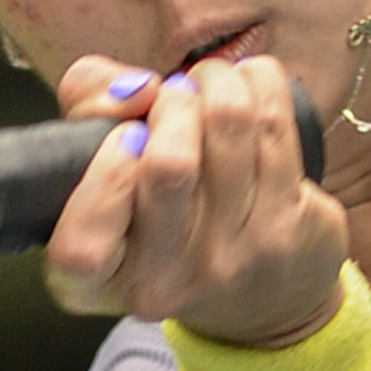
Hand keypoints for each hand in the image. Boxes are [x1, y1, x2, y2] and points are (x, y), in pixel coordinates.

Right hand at [43, 54, 348, 344]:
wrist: (264, 290)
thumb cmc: (162, 206)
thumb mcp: (99, 166)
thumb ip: (86, 104)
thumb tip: (138, 89)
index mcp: (96, 284)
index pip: (81, 250)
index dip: (106, 176)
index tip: (128, 137)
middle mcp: (163, 283)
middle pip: (169, 165)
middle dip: (172, 101)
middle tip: (175, 97)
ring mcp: (231, 260)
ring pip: (228, 122)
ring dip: (217, 80)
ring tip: (210, 84)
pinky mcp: (288, 228)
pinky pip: (273, 121)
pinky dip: (257, 83)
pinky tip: (249, 87)